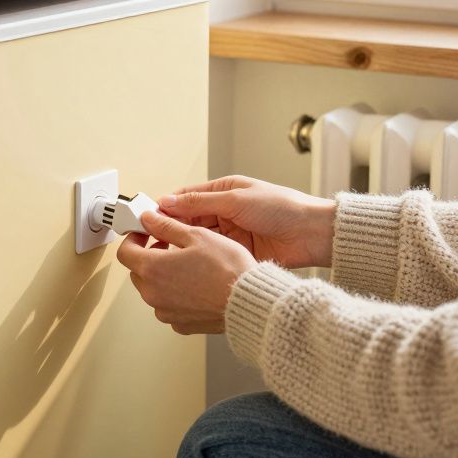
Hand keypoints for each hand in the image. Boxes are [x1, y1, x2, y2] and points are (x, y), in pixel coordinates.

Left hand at [115, 210, 256, 334]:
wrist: (250, 302)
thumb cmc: (227, 269)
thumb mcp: (196, 235)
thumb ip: (166, 226)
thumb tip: (149, 218)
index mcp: (152, 269)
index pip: (125, 252)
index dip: (133, 238)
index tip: (145, 233)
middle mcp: (153, 294)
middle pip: (138, 271)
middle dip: (150, 256)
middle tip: (170, 245)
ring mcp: (166, 312)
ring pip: (154, 289)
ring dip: (164, 276)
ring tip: (188, 265)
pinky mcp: (181, 324)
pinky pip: (170, 305)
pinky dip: (177, 295)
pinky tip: (197, 285)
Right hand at [159, 175, 336, 269]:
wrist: (311, 235)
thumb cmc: (282, 208)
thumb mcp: (236, 199)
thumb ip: (200, 202)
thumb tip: (168, 201)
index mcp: (223, 192)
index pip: (185, 198)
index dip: (165, 208)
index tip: (146, 219)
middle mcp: (224, 212)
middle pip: (187, 221)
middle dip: (168, 230)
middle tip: (149, 241)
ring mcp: (230, 234)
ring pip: (196, 240)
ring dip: (181, 246)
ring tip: (162, 254)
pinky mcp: (236, 254)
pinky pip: (211, 255)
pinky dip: (197, 259)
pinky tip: (184, 265)